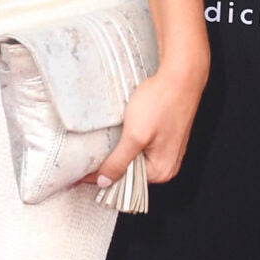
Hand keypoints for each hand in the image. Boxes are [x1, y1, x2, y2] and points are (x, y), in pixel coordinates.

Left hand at [92, 57, 207, 191]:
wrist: (180, 76)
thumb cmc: (161, 103)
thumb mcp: (134, 136)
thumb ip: (118, 162)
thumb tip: (104, 182)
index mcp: (161, 171)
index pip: (123, 183)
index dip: (100, 176)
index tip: (80, 172)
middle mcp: (167, 165)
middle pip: (130, 173)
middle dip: (110, 164)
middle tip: (88, 155)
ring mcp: (167, 151)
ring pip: (134, 159)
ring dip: (118, 152)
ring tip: (103, 142)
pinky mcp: (164, 137)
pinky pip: (141, 147)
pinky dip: (128, 142)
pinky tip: (120, 132)